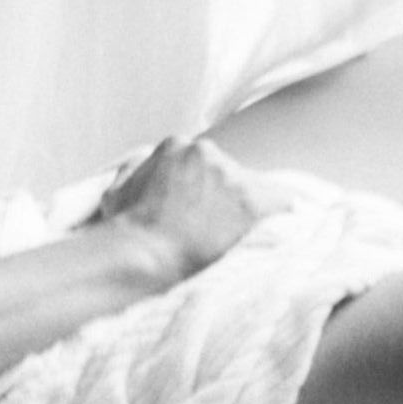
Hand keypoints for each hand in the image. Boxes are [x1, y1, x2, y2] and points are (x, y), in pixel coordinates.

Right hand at [94, 137, 292, 276]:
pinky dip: (282, 219)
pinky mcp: (257, 201)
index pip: (202, 162)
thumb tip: (144, 168)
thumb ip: (135, 173)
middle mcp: (208, 153)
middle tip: (217, 228)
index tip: (202, 210)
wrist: (144, 257)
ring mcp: (234, 176)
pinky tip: (279, 235)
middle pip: (229, 173)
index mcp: (176, 146)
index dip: (204, 189)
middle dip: (226, 198)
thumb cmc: (127, 232)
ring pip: (256, 190)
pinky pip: (286, 204)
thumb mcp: (116, 192)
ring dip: (248, 213)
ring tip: (238, 240)